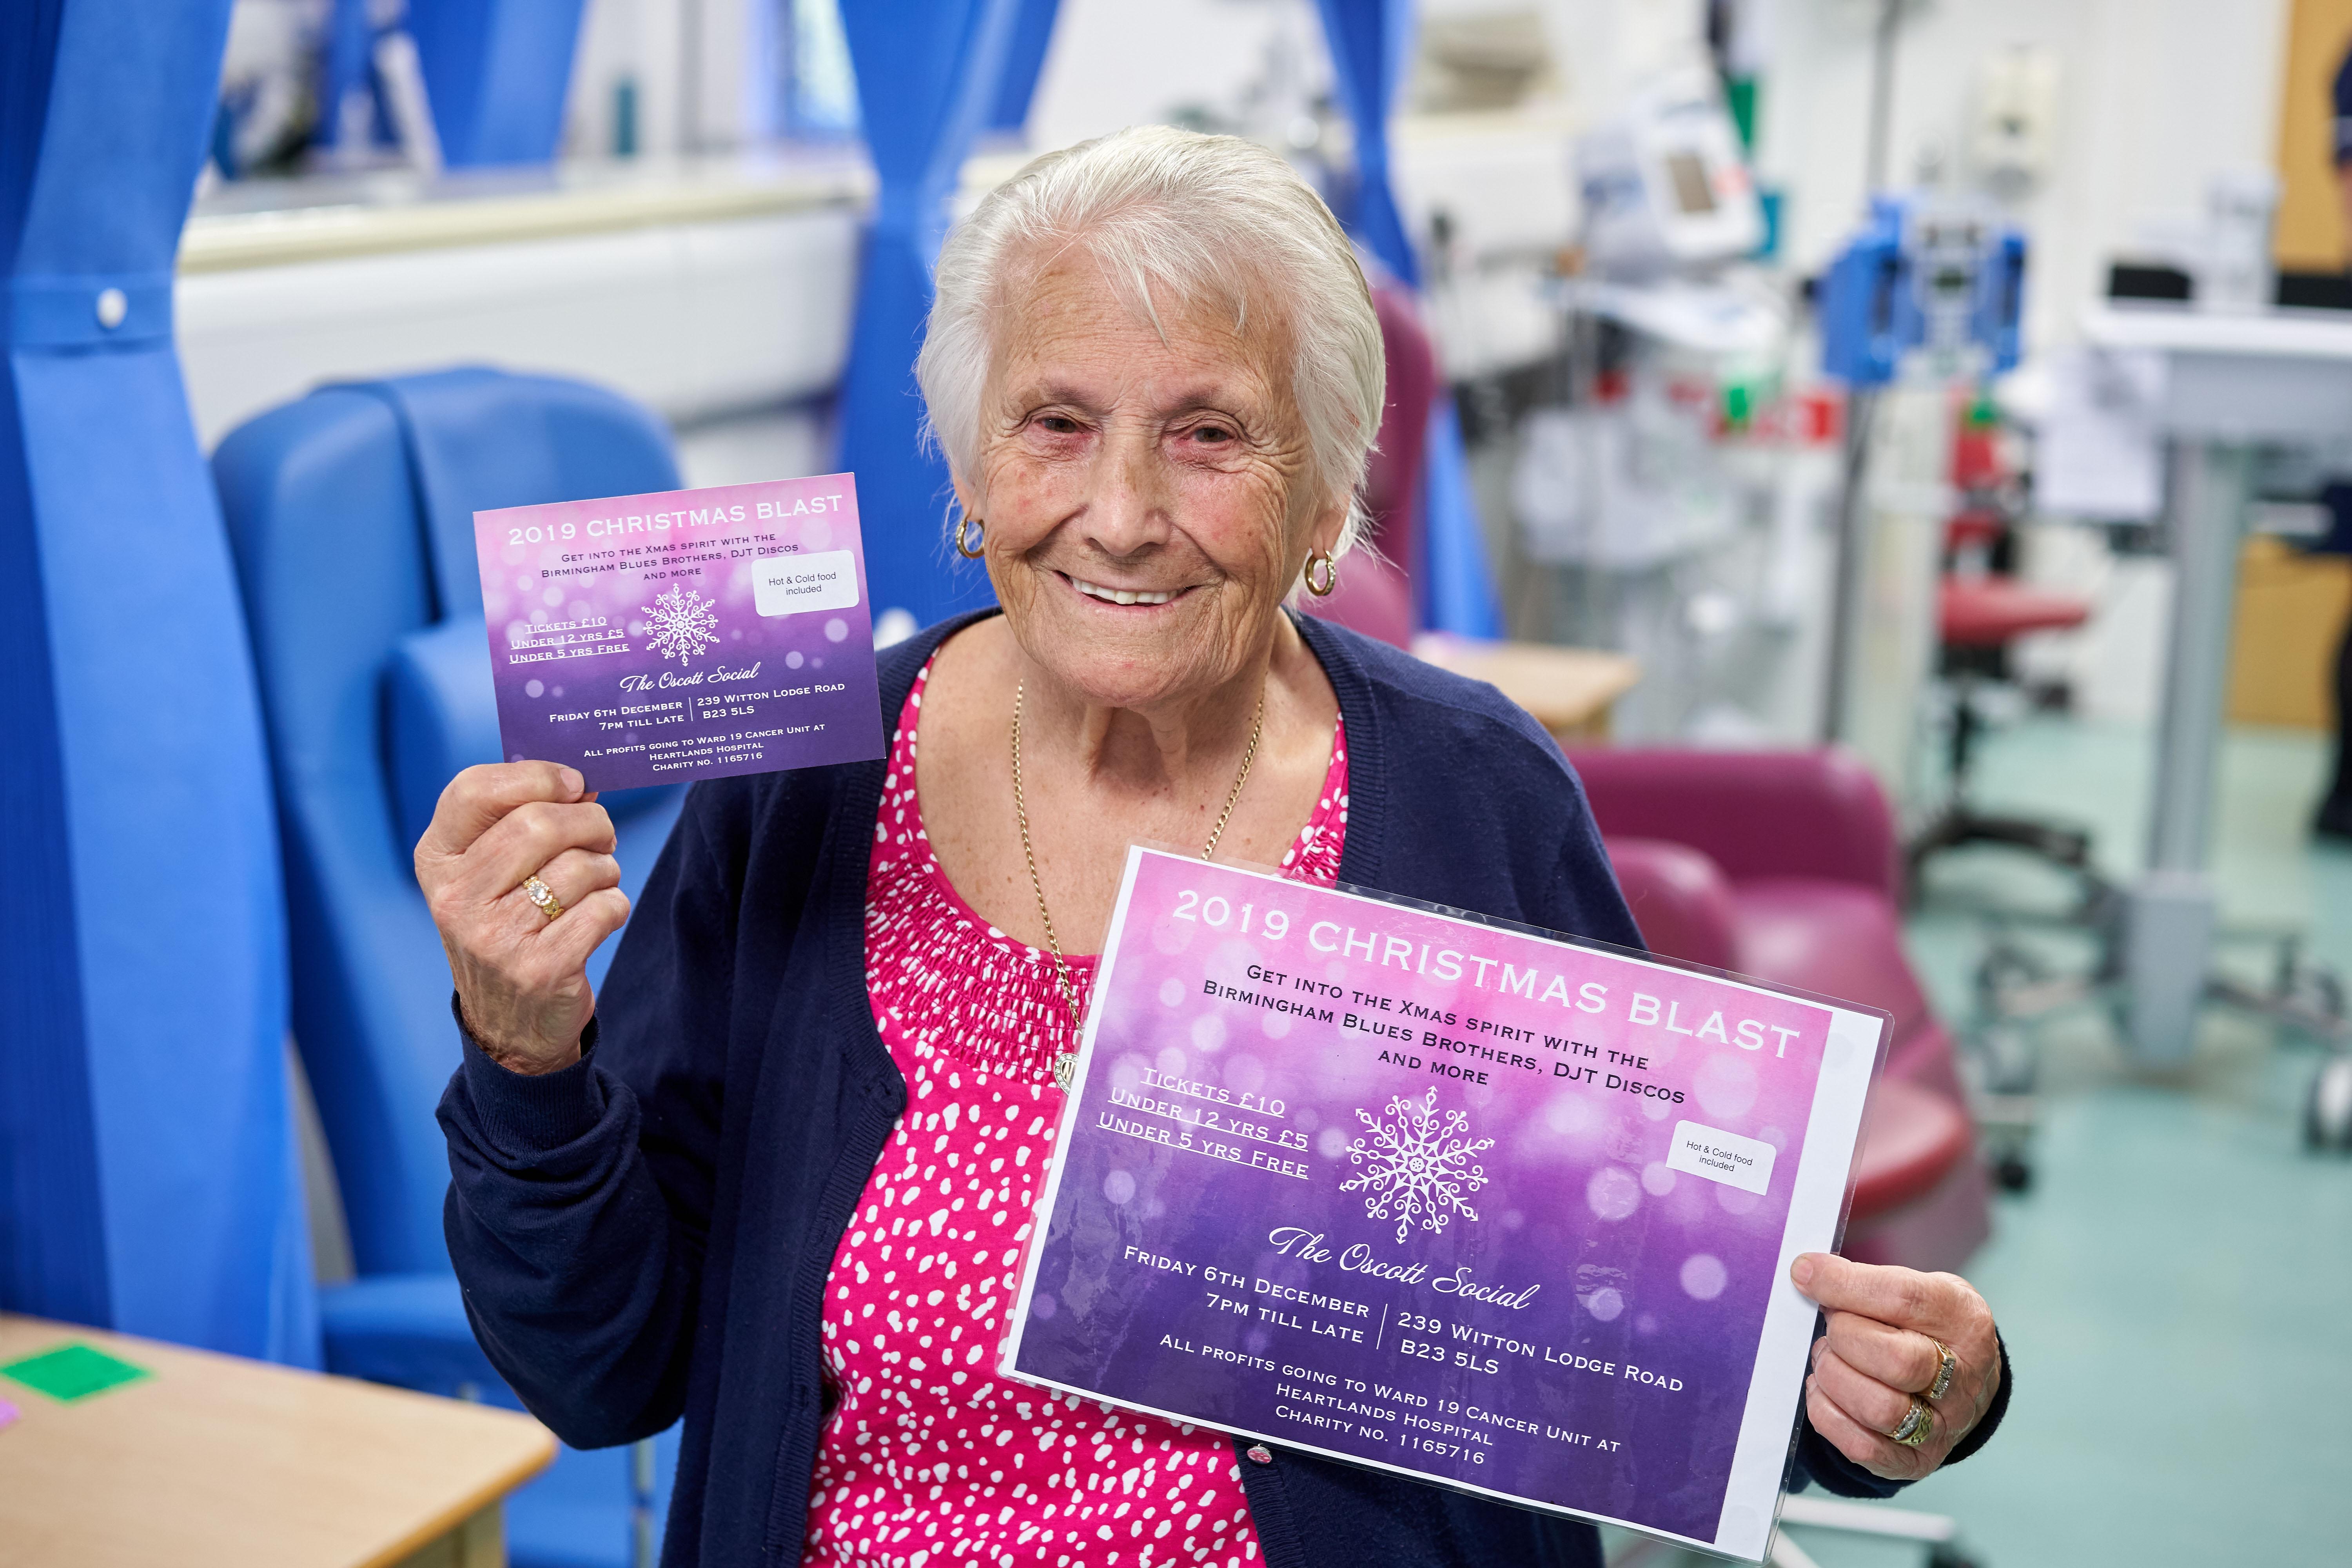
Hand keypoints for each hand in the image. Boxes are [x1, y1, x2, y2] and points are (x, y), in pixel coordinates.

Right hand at [415, 762, 628, 1074]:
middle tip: (602, 835)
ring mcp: (493, 937)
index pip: (473, 790)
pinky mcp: (538, 969)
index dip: (535, 776)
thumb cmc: (510, 927)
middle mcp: (455, 897)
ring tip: (594, 884)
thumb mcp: (493, 873)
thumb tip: (581, 784)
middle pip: (538, 823)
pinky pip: (603, 909)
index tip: (573, 784)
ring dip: (605, 869)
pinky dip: (615, 906)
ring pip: (579, 867)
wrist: (509, 1023)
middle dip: (590, 822)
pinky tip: (598, 918)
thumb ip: (524, 820)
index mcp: (437, 860)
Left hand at [1790, 1252, 2000, 1481]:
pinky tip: (1825, 1390)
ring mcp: (1943, 1425)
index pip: (1904, 1299)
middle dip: (1845, 1337)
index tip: (1805, 1273)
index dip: (1846, 1285)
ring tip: (1828, 1357)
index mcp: (1964, 1321)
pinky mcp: (1916, 1461)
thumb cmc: (1925, 1326)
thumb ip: (1867, 1281)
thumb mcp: (1914, 1288)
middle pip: (1896, 1361)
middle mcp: (1963, 1379)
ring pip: (1878, 1408)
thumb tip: (1807, 1274)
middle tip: (1831, 1326)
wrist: (1960, 1381)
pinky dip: (1827, 1414)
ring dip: (1834, 1376)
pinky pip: (1862, 1447)